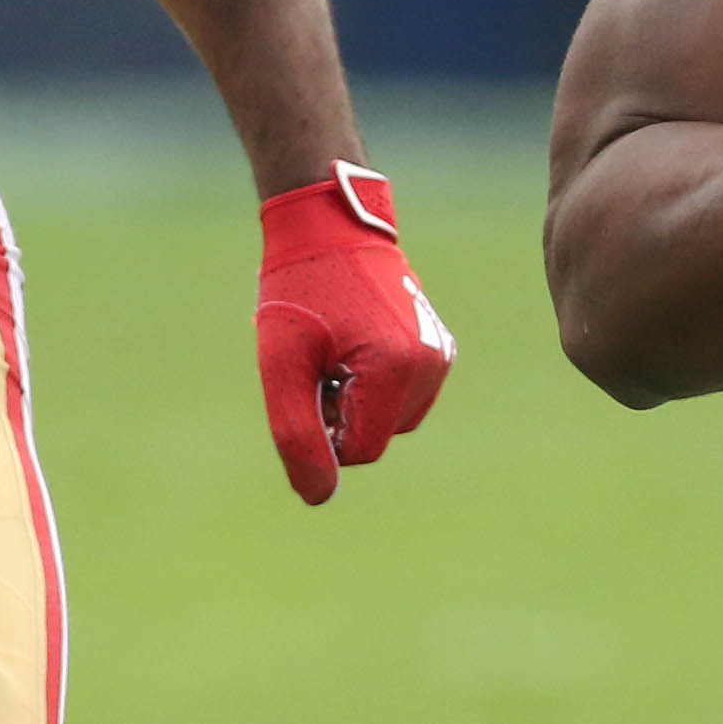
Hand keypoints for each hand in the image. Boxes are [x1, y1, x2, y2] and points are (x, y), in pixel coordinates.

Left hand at [255, 162, 454, 505]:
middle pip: (378, 438)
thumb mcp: (281, 364)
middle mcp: (430, 366)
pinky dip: (377, 386)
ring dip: (359, 402)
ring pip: (393, 421)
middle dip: (342, 414)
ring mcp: (441, 356)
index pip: (360, 451)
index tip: (307, 382)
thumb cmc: (299, 292)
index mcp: (396, 369)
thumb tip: (320, 496)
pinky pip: (405, 397)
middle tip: (318, 361)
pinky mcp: (440, 348)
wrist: (330, 227)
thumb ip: (296, 434)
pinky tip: (355, 345)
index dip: (323, 430)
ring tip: (336, 351)